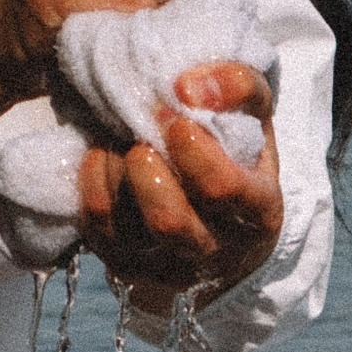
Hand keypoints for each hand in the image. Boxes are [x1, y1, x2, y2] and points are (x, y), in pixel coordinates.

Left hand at [76, 61, 281, 308]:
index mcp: (257, 213)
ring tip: (124, 139)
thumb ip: (239, 86)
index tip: (175, 118)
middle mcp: (215, 250)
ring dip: (117, 170)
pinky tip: (103, 154)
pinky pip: (99, 227)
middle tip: (142, 130)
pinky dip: (94, 182)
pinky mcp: (128, 265)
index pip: (222, 189)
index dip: (192, 150)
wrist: (221, 215)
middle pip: (169, 220)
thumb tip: (189, 89)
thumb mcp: (254, 116)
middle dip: (147, 167)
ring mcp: (168, 265)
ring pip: (128, 227)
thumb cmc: (237, 156)